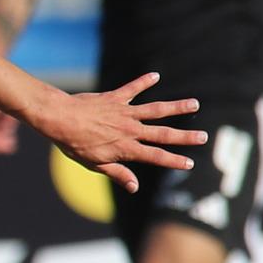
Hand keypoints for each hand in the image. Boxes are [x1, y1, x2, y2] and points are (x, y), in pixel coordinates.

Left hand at [36, 73, 204, 193]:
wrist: (58, 119)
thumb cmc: (73, 144)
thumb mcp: (94, 164)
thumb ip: (117, 174)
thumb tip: (135, 187)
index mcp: (125, 148)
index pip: (155, 156)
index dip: (173, 160)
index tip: (190, 163)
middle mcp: (129, 130)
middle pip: (163, 134)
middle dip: (184, 137)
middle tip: (204, 137)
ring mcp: (124, 113)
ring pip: (156, 109)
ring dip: (176, 107)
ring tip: (194, 104)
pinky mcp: (115, 98)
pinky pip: (132, 88)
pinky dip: (143, 81)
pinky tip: (155, 75)